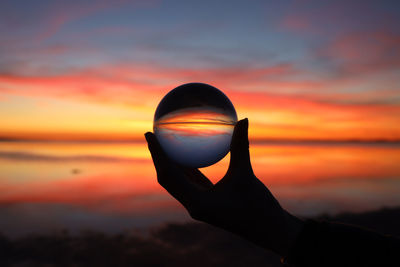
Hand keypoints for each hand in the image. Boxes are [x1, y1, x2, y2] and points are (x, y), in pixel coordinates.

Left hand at [145, 118, 303, 255]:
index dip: (157, 153)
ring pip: (178, 182)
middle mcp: (194, 205)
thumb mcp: (247, 174)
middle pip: (167, 179)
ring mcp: (199, 205)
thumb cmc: (258, 207)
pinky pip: (192, 183)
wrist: (268, 231)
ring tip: (165, 142)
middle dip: (158, 157)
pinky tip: (187, 155)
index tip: (149, 134)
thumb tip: (243, 119)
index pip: (169, 174)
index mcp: (197, 202)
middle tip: (152, 134)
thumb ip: (241, 147)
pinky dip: (186, 168)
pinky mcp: (207, 203)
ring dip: (169, 163)